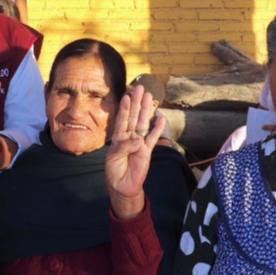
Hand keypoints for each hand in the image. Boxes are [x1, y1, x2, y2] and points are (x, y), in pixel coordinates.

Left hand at [105, 85, 165, 219]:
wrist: (123, 186)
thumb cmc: (114, 171)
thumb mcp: (114, 158)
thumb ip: (124, 148)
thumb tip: (138, 140)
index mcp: (118, 138)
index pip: (121, 120)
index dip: (124, 109)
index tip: (126, 96)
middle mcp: (129, 137)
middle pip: (134, 117)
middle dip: (136, 103)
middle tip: (140, 88)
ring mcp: (139, 143)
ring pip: (144, 124)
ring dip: (147, 111)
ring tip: (150, 97)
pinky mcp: (147, 151)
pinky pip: (153, 138)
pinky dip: (158, 129)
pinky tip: (161, 118)